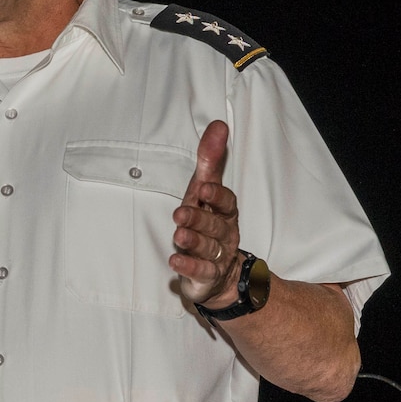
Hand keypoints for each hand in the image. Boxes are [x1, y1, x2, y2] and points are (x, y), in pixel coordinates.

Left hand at [170, 119, 242, 306]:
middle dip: (199, 219)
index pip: (227, 203)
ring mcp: (217, 257)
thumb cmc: (209, 224)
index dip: (217, 196)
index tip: (204, 188)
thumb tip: (218, 125)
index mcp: (224, 213)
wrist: (220, 274)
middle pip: (215, 226)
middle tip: (181, 214)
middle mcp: (223, 234)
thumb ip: (210, 161)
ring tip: (178, 235)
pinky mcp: (205, 276)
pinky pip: (200, 272)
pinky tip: (174, 262)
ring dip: (193, 241)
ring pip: (208, 248)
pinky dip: (188, 267)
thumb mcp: (205, 191)